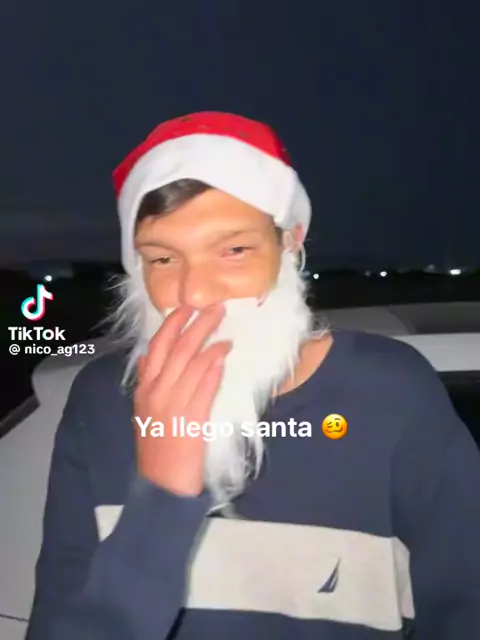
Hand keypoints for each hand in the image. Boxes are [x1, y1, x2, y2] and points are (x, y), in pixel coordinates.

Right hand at [133, 304, 230, 496]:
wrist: (161, 484)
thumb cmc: (156, 446)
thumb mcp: (143, 412)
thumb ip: (146, 383)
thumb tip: (147, 357)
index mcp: (145, 389)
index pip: (157, 347)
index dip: (173, 325)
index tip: (187, 307)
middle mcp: (156, 393)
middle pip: (177, 350)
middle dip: (197, 326)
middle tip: (216, 309)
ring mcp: (174, 406)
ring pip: (191, 365)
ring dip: (210, 344)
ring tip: (225, 330)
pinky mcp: (192, 420)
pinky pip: (203, 388)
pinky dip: (213, 370)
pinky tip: (223, 356)